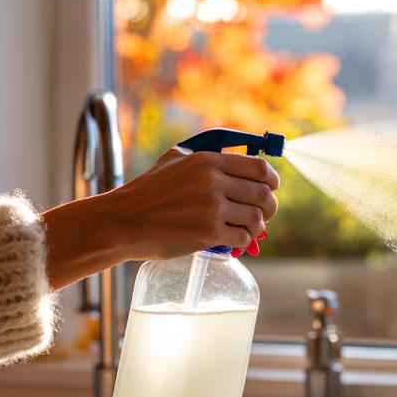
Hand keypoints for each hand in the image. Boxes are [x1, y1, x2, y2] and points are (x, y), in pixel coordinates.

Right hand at [42, 147, 279, 289]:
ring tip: (250, 229)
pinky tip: (235, 240)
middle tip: (265, 213)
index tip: (272, 187)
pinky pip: (242, 238)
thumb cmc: (147, 191)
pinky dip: (243, 241)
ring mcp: (212, 209)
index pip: (258, 168)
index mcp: (208, 161)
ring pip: (257, 218)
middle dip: (270, 206)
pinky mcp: (209, 233)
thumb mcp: (173, 160)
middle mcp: (214, 182)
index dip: (271, 179)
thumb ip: (203, 156)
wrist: (124, 221)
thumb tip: (232, 156)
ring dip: (258, 226)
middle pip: (263, 194)